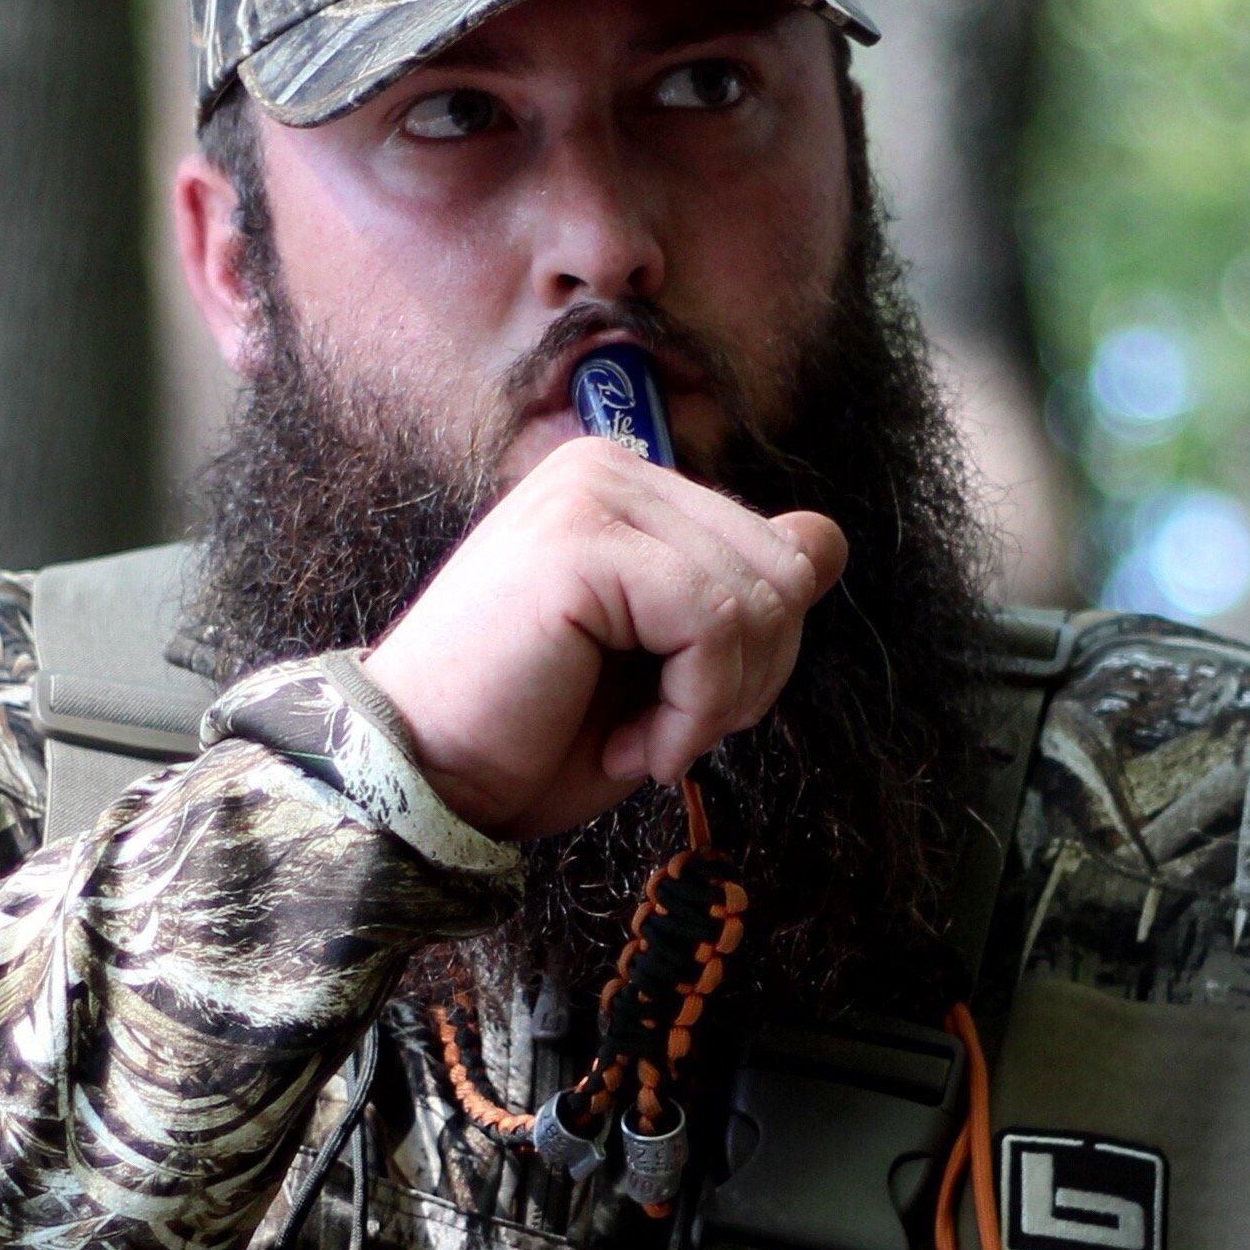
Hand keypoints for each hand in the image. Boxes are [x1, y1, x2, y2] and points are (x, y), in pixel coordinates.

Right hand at [360, 436, 851, 841]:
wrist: (422, 780)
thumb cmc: (529, 735)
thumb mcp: (666, 666)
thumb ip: (743, 595)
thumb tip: (826, 537)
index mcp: (626, 487)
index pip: (780, 553)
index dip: (757, 658)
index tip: (676, 711)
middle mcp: (607, 468)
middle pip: (784, 572)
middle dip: (746, 680)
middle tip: (662, 731)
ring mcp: (590, 495)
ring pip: (758, 598)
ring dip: (714, 704)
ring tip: (640, 738)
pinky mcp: (579, 541)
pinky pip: (713, 622)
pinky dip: (694, 710)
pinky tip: (635, 744)